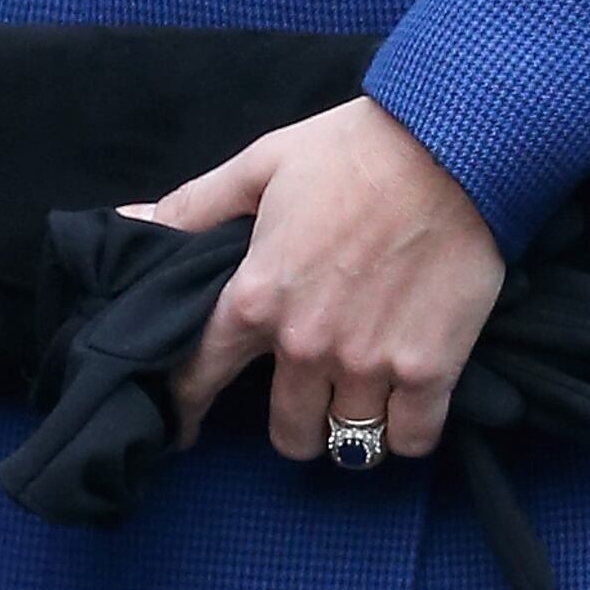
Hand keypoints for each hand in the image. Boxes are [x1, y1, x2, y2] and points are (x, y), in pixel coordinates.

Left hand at [146, 97, 506, 463]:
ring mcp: (369, 363)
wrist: (454, 145)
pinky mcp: (430, 369)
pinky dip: (405, 432)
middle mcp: (306, 343)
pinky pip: (409, 440)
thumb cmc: (355, 150)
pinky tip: (406, 407)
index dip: (188, 406)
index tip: (186, 425)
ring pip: (347, 444)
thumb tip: (134, 221)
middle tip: (310, 398)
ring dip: (351, 427)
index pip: (201, 376)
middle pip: (288, 433)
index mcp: (257, 297)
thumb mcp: (263, 165)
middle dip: (295, 421)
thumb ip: (197, 206)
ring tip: (362, 402)